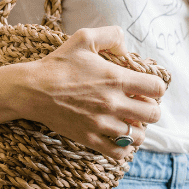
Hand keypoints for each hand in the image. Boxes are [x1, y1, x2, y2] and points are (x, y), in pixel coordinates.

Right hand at [26, 26, 166, 160]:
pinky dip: (124, 148)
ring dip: (138, 129)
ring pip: (139, 136)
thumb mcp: (84, 38)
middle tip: (141, 106)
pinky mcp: (89, 138)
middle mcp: (113, 103)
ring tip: (129, 122)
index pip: (156, 88)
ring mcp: (102, 124)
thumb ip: (111, 36)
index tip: (146, 88)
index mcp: (116, 78)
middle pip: (154, 114)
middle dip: (151, 109)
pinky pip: (119, 153)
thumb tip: (127, 48)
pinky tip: (118, 138)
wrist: (32, 90)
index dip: (156, 88)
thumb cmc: (59, 64)